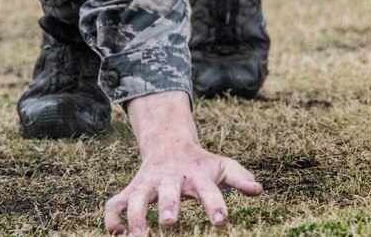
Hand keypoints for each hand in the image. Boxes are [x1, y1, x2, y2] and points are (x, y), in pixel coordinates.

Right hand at [104, 91, 261, 234]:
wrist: (170, 143)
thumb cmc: (201, 163)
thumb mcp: (222, 166)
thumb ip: (240, 177)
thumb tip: (259, 190)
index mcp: (196, 174)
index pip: (208, 189)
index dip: (215, 204)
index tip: (221, 222)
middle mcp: (170, 178)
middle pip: (167, 190)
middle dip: (167, 205)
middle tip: (169, 222)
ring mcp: (148, 183)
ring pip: (136, 198)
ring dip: (135, 216)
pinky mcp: (131, 190)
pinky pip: (115, 204)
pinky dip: (112, 218)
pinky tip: (116, 234)